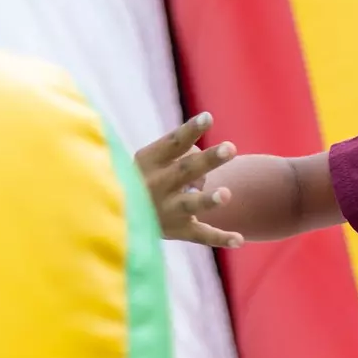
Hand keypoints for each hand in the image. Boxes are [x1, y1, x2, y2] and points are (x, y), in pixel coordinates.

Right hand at [134, 112, 243, 247]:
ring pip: (190, 204)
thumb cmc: (143, 176)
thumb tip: (208, 157)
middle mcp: (157, 185)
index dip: (190, 130)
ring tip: (226, 194)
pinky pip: (200, 235)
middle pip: (186, 170)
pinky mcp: (177, 231)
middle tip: (231, 148)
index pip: (173, 143)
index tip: (208, 118)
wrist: (118, 215)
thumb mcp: (148, 160)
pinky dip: (220, 238)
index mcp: (150, 161)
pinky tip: (240, 239)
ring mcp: (167, 209)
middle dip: (209, 159)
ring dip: (208, 200)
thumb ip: (178, 152)